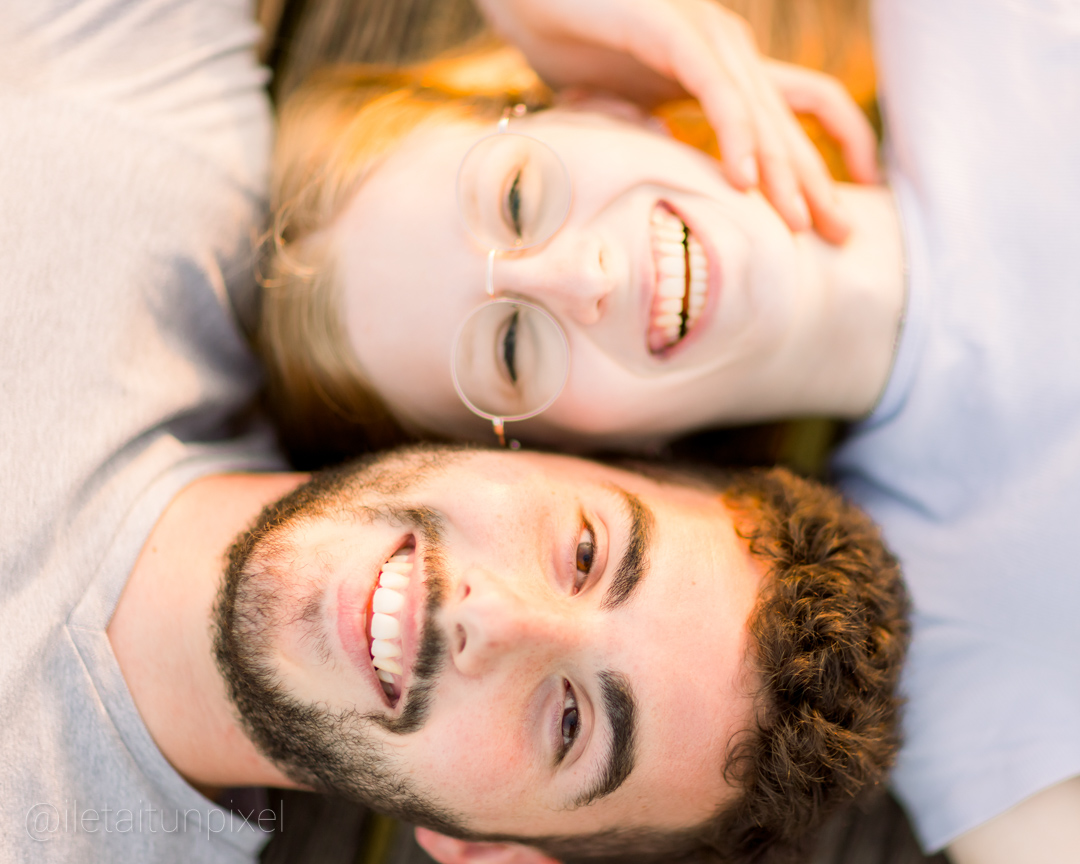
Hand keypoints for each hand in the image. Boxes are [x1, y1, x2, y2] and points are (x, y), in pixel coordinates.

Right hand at [472, 0, 878, 243]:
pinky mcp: (674, 31)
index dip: (835, 155)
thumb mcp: (634, 115)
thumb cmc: (576, 52)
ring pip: (761, 112)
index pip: (805, 111)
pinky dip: (733, 135)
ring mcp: (707, 36)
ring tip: (800, 225)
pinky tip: (743, 181)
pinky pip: (716, 91)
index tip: (843, 209)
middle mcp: (730, 50)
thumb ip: (666, 146)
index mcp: (729, 70)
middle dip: (821, 182)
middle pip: (795, 122)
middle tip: (842, 238)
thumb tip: (691, 191)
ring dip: (784, 171)